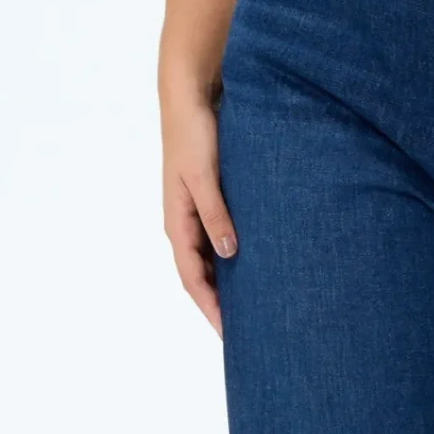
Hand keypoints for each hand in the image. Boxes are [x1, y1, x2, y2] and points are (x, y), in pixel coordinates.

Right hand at [162, 86, 236, 336]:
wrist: (190, 99)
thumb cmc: (195, 135)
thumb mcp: (205, 177)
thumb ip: (216, 214)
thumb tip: (228, 255)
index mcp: (177, 224)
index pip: (192, 280)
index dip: (210, 309)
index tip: (230, 335)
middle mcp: (184, 225)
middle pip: (201, 277)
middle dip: (220, 306)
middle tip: (249, 332)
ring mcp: (196, 215)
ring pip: (212, 261)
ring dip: (228, 284)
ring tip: (256, 307)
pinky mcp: (211, 202)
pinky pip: (220, 241)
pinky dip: (234, 260)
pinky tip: (256, 267)